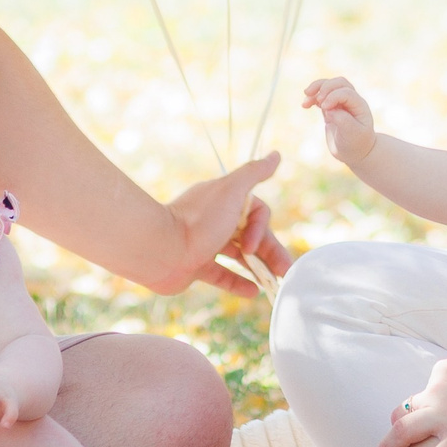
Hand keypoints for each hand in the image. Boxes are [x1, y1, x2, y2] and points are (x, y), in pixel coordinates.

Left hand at [162, 152, 292, 295]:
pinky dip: (239, 283)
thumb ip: (254, 173)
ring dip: (259, 269)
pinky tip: (253, 292)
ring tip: (275, 285)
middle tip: (286, 272)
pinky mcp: (197, 267)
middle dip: (271, 253)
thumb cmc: (198, 220)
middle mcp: (215, 221)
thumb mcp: (231, 190)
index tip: (251, 245)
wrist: (160, 249)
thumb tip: (276, 155)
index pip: (256, 214)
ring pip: (240, 257)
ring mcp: (206, 245)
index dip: (260, 230)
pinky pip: (223, 276)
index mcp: (224, 201)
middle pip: (252, 237)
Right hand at [300, 77, 375, 165]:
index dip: (333, 96)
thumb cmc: (356, 144)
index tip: (324, 108)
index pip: (346, 92)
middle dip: (325, 87)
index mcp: (359, 105)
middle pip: (338, 83)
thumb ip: (343, 120)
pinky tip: (305, 105)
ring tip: (306, 98)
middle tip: (317, 100)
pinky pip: (321, 96)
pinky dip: (312, 97)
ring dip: (316, 88)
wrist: (354, 153)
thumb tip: (329, 110)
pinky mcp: (330, 108)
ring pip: (329, 86)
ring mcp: (340, 103)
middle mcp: (351, 101)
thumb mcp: (353, 134)